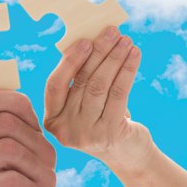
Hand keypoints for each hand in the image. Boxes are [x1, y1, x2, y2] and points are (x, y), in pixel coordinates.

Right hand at [42, 28, 145, 170]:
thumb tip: (93, 40)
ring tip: (127, 41)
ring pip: (100, 85)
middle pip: (82, 81)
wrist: (126, 154)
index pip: (54, 85)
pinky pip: (119, 93)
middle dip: (99, 52)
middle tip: (112, 32)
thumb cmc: (103, 120)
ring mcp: (86, 134)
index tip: (86, 40)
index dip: (69, 61)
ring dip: (115, 58)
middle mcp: (65, 129)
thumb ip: (81, 81)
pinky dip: (127, 70)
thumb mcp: (85, 104)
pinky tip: (134, 56)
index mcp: (52, 120)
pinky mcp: (110, 134)